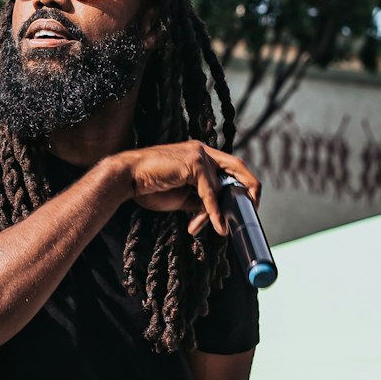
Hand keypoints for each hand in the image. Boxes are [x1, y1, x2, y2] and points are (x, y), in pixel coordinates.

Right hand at [119, 141, 260, 236]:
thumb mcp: (182, 197)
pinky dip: (215, 212)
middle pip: (237, 166)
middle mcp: (202, 150)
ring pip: (220, 186)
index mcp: (200, 155)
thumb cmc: (149, 188)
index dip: (241, 184)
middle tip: (253, 210)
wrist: (127, 179)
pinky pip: (211, 193)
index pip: (229, 166)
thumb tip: (217, 213)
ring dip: (219, 211)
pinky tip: (218, 226)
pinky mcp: (193, 163)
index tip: (245, 204)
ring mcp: (198, 154)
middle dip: (251, 188)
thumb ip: (201, 200)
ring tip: (220, 229)